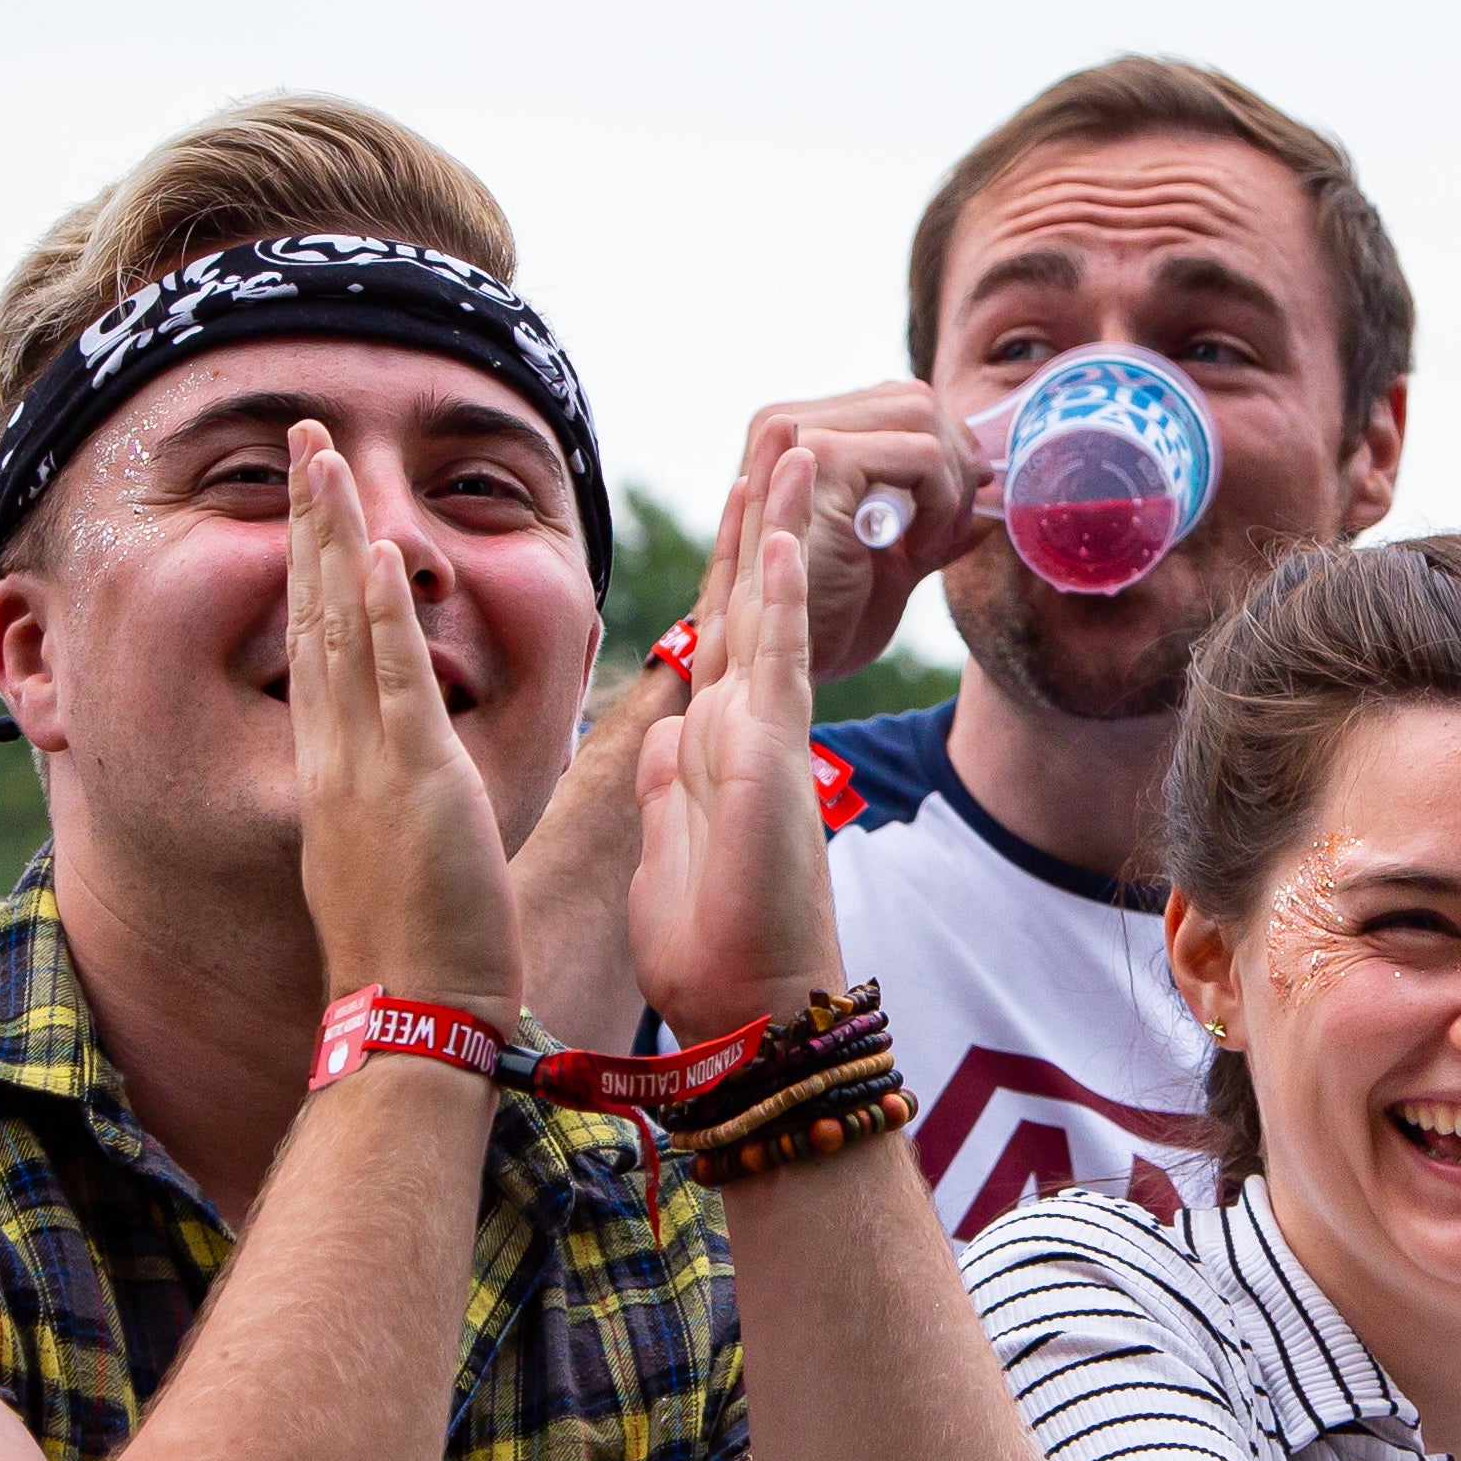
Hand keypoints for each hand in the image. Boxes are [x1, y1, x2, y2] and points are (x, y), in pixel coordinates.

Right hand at [284, 424, 521, 1013]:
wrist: (409, 1016)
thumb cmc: (414, 957)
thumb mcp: (390, 858)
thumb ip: (394, 805)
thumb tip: (412, 780)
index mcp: (332, 771)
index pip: (314, 648)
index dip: (310, 570)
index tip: (307, 505)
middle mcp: (334, 753)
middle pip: (313, 614)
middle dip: (306, 520)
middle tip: (300, 437)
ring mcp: (366, 763)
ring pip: (342, 626)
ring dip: (333, 533)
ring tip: (321, 454)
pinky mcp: (413, 781)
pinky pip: (394, 679)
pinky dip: (385, 610)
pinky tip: (377, 548)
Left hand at [632, 448, 846, 1036]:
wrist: (750, 1013)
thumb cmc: (714, 954)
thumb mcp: (671, 851)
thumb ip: (671, 792)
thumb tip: (667, 743)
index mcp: (715, 755)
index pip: (720, 644)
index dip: (726, 577)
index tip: (733, 516)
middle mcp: (749, 734)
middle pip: (755, 609)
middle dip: (761, 528)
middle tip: (779, 447)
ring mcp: (766, 740)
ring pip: (774, 613)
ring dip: (778, 532)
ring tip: (793, 453)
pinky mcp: (773, 759)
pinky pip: (779, 660)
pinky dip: (783, 597)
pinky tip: (781, 536)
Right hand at [709, 387, 984, 686]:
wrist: (790, 667)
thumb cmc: (833, 618)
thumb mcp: (893, 554)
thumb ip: (932, 517)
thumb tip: (989, 495)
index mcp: (800, 432)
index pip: (900, 400)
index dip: (947, 447)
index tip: (960, 506)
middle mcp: (790, 418)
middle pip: (916, 399)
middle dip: (957, 460)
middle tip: (954, 527)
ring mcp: (803, 435)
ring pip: (922, 416)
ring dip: (949, 483)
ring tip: (929, 544)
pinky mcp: (823, 462)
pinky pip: (921, 454)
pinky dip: (939, 502)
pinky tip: (917, 551)